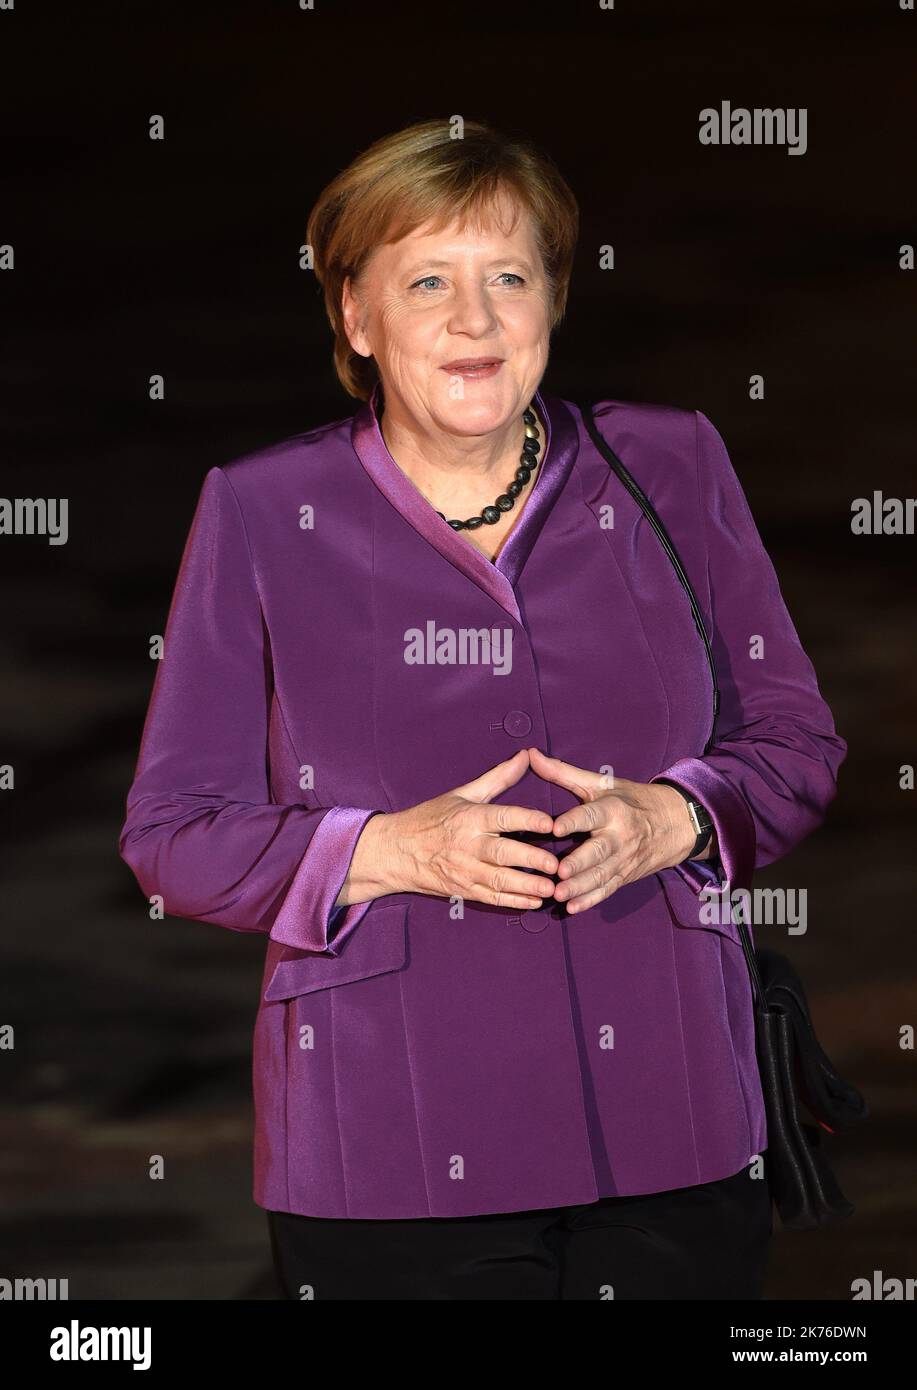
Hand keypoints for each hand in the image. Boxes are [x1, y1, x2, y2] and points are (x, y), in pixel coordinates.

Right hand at [349, 749, 559, 911]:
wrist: (396, 851)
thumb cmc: (431, 818)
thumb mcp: (462, 793)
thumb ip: (498, 778)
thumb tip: (526, 756)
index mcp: (469, 818)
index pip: (502, 817)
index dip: (527, 820)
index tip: (550, 824)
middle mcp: (468, 845)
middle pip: (503, 854)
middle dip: (531, 860)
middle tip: (556, 865)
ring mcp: (465, 870)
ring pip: (500, 881)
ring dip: (527, 886)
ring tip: (551, 888)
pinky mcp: (463, 890)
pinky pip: (492, 898)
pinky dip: (514, 902)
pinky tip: (534, 902)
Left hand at [526, 746, 698, 914]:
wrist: (675, 822)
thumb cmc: (631, 799)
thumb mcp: (602, 784)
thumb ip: (563, 773)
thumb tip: (531, 755)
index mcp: (613, 809)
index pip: (591, 815)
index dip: (574, 821)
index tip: (556, 827)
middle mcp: (620, 835)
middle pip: (598, 851)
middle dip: (579, 864)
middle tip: (558, 873)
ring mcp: (624, 858)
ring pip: (601, 875)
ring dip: (580, 887)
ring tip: (559, 895)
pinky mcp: (625, 875)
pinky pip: (608, 890)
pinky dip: (591, 900)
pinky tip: (573, 908)